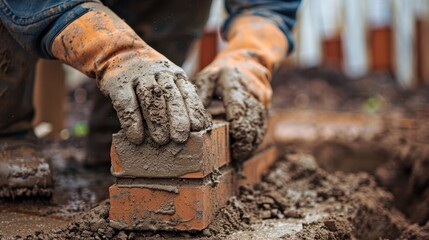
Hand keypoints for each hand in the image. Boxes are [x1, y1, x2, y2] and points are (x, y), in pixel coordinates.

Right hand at [50, 4, 210, 144]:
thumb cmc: (150, 78)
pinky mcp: (118, 83)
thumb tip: (198, 127)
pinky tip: (136, 137)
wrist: (119, 52)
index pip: (187, 92)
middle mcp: (159, 73)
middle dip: (177, 117)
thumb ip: (181, 100)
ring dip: (157, 120)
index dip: (193, 110)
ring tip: (162, 140)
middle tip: (180, 138)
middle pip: (171, 95)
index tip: (198, 127)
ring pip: (151, 97)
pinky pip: (126, 103)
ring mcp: (139, 76)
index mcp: (176, 75)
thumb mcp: (169, 81)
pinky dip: (132, 121)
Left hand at [193, 15, 287, 160]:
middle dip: (245, 143)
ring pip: (260, 127)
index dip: (238, 132)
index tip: (232, 146)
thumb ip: (200, 95)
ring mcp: (263, 101)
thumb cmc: (223, 71)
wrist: (248, 60)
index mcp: (236, 86)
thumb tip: (195, 119)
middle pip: (252, 124)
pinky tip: (247, 149)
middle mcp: (254, 94)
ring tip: (240, 157)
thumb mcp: (207, 77)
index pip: (240, 113)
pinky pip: (263, 126)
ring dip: (252, 144)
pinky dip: (256, 139)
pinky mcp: (266, 107)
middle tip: (234, 157)